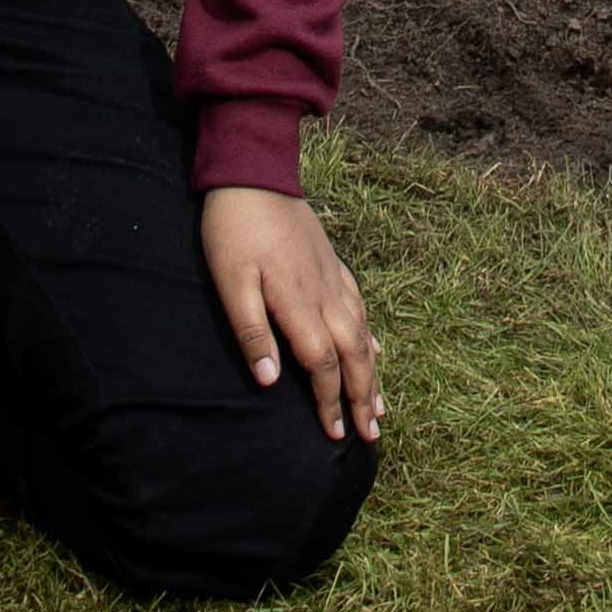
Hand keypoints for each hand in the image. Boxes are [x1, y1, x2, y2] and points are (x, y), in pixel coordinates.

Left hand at [200, 188, 381, 443]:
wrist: (254, 175)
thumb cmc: (234, 232)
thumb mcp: (231, 282)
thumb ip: (252, 331)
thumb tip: (270, 381)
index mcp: (298, 304)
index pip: (322, 365)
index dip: (329, 402)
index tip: (335, 435)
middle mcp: (324, 294)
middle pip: (353, 354)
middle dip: (362, 397)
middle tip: (371, 434)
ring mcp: (332, 278)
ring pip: (362, 334)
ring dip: (373, 373)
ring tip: (380, 406)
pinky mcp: (332, 264)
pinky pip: (360, 308)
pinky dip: (371, 335)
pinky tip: (376, 348)